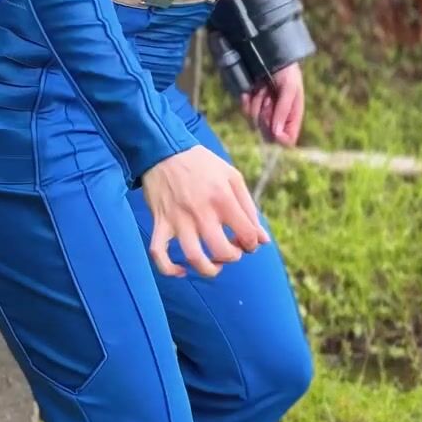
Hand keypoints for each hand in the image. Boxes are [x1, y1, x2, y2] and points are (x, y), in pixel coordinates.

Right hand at [138, 144, 271, 277]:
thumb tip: (263, 240)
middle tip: (230, 250)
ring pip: (193, 257)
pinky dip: (169, 269)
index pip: (246, 235)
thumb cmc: (202, 164)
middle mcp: (201, 211)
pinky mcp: (159, 222)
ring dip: (207, 270)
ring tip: (213, 265)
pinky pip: (158, 253)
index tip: (245, 241)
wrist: (164, 149)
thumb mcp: (232, 177)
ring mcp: (178, 219)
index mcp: (222, 198)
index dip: (251, 244)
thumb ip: (249, 209)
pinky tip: (181, 271)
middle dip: (232, 258)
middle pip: (221, 251)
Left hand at [239, 62, 303, 146]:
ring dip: (257, 104)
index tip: (275, 132)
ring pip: (254, 121)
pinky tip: (251, 89)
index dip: (281, 139)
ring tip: (263, 88)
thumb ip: (283, 110)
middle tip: (268, 100)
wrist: (269, 54)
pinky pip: (245, 110)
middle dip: (266, 117)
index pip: (288, 139)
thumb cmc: (287, 71)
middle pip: (268, 133)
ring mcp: (262, 111)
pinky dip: (247, 100)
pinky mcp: (250, 103)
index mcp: (292, 116)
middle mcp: (277, 117)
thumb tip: (276, 133)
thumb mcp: (290, 88)